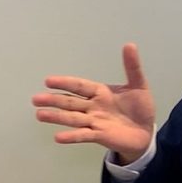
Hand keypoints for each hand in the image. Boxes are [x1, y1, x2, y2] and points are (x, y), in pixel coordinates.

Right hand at [32, 43, 155, 163]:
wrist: (146, 132)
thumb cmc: (140, 107)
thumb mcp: (139, 85)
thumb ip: (132, 67)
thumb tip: (130, 45)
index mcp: (100, 92)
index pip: (80, 86)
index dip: (65, 83)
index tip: (48, 81)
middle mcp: (93, 107)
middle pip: (70, 102)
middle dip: (54, 100)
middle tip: (35, 99)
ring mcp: (95, 122)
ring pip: (73, 118)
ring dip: (57, 117)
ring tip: (40, 115)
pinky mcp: (100, 136)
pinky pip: (84, 136)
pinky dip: (72, 136)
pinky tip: (58, 137)